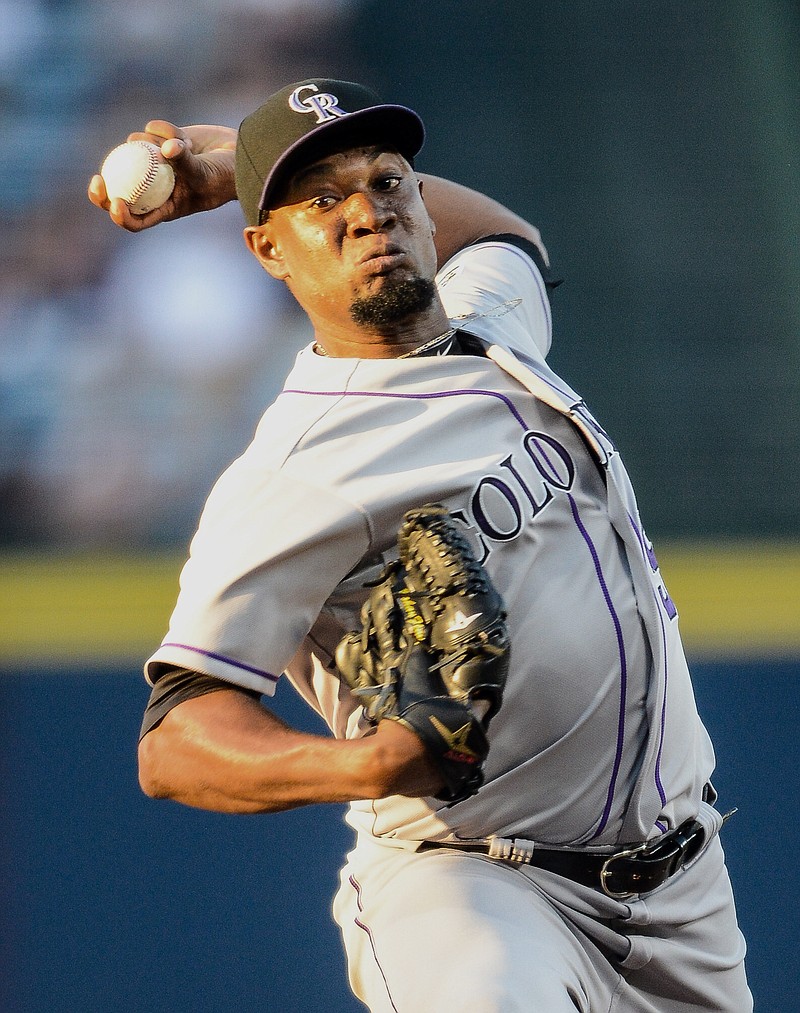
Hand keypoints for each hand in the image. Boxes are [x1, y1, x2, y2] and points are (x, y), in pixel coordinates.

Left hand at [87, 121, 237, 231]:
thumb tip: (165, 148)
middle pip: (120, 192)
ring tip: (174, 145)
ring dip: (147, 146)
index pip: (136, 219)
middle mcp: (156, 188)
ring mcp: (155, 165)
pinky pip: (148, 133)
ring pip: (133, 155)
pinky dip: (161, 130)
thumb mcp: (206, 174)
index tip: (115, 201)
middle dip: (104, 189)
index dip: (120, 215)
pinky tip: (180, 133)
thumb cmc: (226, 174)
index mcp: (165, 207)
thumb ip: (184, 162)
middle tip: (98, 178)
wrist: (239, 152)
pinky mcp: (159, 143)